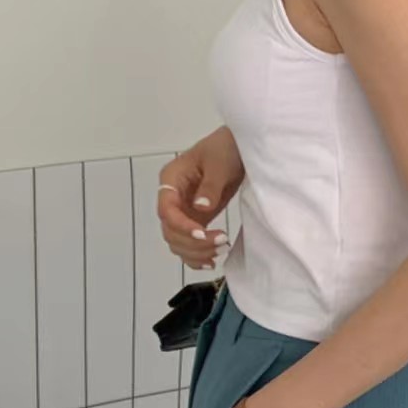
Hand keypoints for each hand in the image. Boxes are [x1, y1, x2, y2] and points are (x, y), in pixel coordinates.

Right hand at [157, 128, 244, 270]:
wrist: (240, 147)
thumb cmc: (226, 147)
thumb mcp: (220, 163)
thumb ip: (210, 186)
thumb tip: (201, 208)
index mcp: (171, 179)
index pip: (166, 210)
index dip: (181, 226)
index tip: (201, 233)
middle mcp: (173, 197)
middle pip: (170, 230)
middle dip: (192, 242)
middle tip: (219, 243)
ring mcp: (184, 209)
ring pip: (177, 241)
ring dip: (195, 251)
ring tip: (220, 250)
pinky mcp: (197, 217)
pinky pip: (188, 242)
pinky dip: (196, 255)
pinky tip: (210, 261)